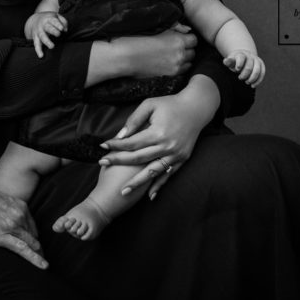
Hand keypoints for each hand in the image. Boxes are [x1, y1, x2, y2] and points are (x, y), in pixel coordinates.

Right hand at [0, 176, 47, 269]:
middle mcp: (19, 215)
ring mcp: (11, 226)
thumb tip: (5, 218)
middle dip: (39, 248)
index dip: (34, 238)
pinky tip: (44, 266)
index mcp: (19, 206)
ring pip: (31, 244)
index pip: (32, 226)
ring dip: (39, 255)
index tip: (36, 246)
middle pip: (34, 236)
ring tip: (44, 265)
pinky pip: (23, 250)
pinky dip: (35, 259)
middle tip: (43, 259)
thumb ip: (7, 209)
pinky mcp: (1, 236)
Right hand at [26, 12, 67, 58]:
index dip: (58, 24)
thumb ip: (63, 21)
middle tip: (58, 34)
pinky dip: (38, 50)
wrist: (34, 20)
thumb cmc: (49, 19)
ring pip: (42, 36)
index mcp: (49, 19)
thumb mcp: (56, 16)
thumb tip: (65, 30)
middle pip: (47, 28)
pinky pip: (36, 44)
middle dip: (53, 31)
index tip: (62, 29)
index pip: (53, 21)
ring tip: (52, 46)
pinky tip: (41, 56)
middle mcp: (43, 25)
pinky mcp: (35, 38)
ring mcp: (38, 32)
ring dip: (47, 42)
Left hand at [98, 77, 217, 199]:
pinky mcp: (182, 159)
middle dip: (119, 162)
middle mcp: (167, 146)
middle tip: (103, 164)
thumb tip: (120, 136)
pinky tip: (149, 195)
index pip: (131, 143)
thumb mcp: (150, 105)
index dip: (116, 145)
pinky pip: (169, 175)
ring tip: (123, 192)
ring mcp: (176, 154)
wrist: (196, 108)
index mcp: (158, 132)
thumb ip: (134, 120)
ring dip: (137, 183)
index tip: (102, 146)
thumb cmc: (170, 104)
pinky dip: (159, 185)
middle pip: (138, 158)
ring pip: (152, 171)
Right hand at [125, 24, 196, 77]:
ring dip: (183, 58)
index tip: (179, 37)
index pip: (194, 39)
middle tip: (173, 45)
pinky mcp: (169, 75)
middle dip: (186, 48)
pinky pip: (182, 71)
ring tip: (170, 55)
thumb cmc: (136, 39)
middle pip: (192, 52)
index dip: (186, 37)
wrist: (124, 57)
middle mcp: (180, 55)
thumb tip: (186, 30)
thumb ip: (175, 27)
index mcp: (178, 40)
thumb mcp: (157, 27)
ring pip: (188, 62)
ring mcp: (176, 67)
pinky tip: (167, 63)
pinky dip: (178, 67)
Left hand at [224, 50, 264, 86]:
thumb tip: (225, 61)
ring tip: (247, 82)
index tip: (237, 69)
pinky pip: (262, 73)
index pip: (241, 58)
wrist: (244, 57)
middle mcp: (250, 56)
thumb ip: (229, 62)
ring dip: (252, 78)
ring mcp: (257, 60)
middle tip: (240, 78)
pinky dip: (258, 80)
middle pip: (249, 67)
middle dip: (244, 75)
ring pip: (257, 70)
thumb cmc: (235, 61)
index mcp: (241, 54)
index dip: (239, 64)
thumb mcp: (231, 61)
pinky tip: (253, 85)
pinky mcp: (262, 65)